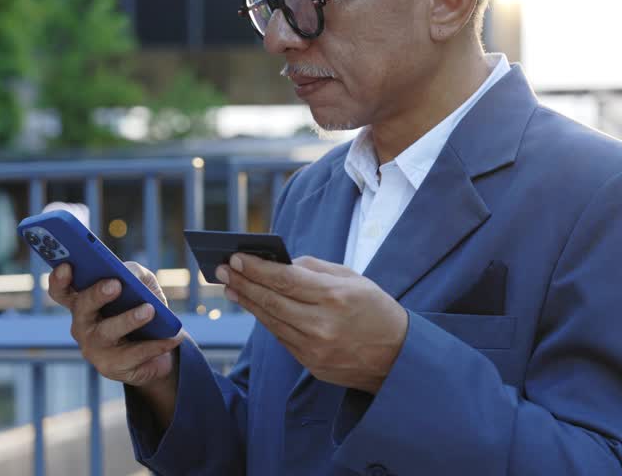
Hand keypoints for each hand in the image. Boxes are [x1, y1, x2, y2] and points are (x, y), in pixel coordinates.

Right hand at [47, 260, 184, 387]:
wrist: (157, 349)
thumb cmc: (141, 306)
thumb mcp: (141, 284)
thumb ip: (133, 273)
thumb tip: (130, 274)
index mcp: (82, 300)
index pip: (61, 290)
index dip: (60, 278)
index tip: (68, 266)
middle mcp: (81, 324)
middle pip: (82, 307)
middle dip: (97, 295)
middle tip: (116, 285)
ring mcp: (93, 348)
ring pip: (106, 333)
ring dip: (128, 319)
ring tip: (150, 310)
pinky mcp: (111, 367)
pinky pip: (134, 355)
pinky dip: (156, 344)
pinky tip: (172, 336)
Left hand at [217, 254, 407, 393]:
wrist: (399, 358)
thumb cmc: (375, 310)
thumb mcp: (353, 279)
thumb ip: (315, 268)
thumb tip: (281, 262)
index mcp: (334, 297)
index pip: (284, 279)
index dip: (256, 268)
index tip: (235, 257)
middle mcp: (322, 324)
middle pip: (271, 300)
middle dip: (243, 282)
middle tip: (223, 269)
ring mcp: (315, 348)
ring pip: (271, 320)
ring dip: (248, 301)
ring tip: (231, 286)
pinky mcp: (311, 364)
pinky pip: (281, 337)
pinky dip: (265, 319)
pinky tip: (254, 306)